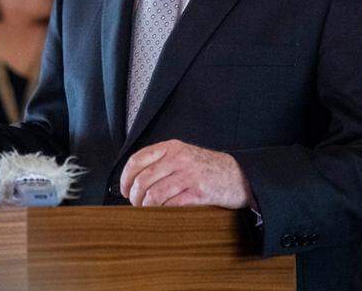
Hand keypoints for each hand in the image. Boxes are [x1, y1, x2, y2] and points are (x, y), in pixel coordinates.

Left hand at [119, 140, 252, 207]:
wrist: (238, 175)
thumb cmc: (207, 168)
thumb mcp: (184, 155)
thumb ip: (162, 161)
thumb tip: (133, 180)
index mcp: (172, 148)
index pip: (137, 159)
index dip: (125, 177)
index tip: (124, 190)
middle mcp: (178, 159)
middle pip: (143, 180)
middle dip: (134, 196)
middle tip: (136, 204)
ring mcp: (189, 175)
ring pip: (154, 194)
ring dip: (146, 207)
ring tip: (147, 210)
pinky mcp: (198, 192)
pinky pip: (171, 205)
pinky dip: (162, 211)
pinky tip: (163, 213)